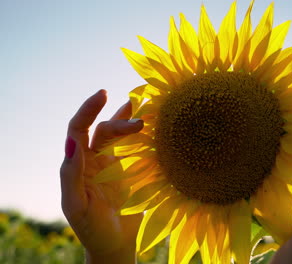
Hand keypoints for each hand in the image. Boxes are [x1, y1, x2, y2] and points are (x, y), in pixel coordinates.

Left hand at [60, 90, 143, 263]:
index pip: (79, 128)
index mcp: (79, 164)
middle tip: (142, 124)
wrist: (115, 244)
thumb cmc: (92, 228)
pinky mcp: (134, 171)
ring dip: (134, 121)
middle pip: (106, 129)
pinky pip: (140, 148)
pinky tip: (158, 128)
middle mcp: (96, 159)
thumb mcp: (76, 204)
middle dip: (122, 120)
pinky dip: (147, 136)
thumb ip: (72, 175)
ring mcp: (116, 164)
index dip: (89, 109)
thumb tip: (72, 143)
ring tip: (151, 109)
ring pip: (123, 135)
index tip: (103, 94)